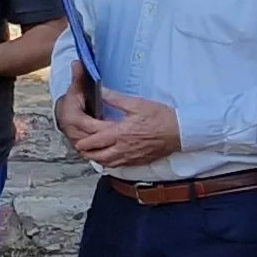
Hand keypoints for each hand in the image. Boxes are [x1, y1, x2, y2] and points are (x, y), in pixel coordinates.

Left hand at [64, 92, 183, 168]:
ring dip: (96, 158)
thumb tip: (99, 91)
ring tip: (90, 152)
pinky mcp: (137, 161)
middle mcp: (122, 148)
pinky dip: (109, 162)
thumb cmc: (160, 117)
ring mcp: (130, 157)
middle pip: (96, 155)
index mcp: (120, 133)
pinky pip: (118, 166)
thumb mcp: (136, 104)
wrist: (179, 132)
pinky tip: (107, 157)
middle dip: (86, 151)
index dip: (83, 141)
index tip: (77, 138)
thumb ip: (114, 99)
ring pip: (106, 163)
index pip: (94, 141)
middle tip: (80, 145)